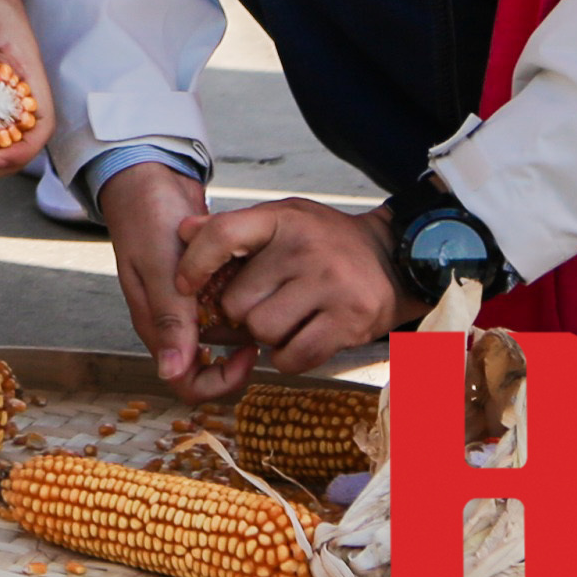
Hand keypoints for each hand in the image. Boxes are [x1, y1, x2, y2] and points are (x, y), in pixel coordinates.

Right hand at [97, 160, 247, 394]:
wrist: (147, 176)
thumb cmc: (148, 217)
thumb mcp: (161, 267)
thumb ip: (169, 319)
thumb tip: (171, 373)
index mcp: (155, 324)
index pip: (187, 381)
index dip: (221, 379)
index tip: (248, 350)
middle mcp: (170, 321)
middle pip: (211, 360)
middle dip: (239, 343)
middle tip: (262, 315)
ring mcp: (184, 303)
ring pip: (223, 331)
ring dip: (243, 314)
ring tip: (256, 284)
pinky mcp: (198, 284)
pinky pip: (225, 304)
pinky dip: (241, 292)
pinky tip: (249, 271)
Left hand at [171, 195, 408, 381]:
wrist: (394, 259)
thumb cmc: (325, 241)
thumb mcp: (282, 219)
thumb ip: (233, 227)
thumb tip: (181, 230)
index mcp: (283, 220)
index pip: (222, 235)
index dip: (194, 263)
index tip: (184, 284)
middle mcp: (305, 250)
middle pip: (238, 301)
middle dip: (241, 312)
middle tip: (262, 305)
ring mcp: (330, 286)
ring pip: (263, 331)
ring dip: (266, 336)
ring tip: (285, 319)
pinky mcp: (349, 322)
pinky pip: (294, 356)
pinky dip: (288, 357)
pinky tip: (299, 340)